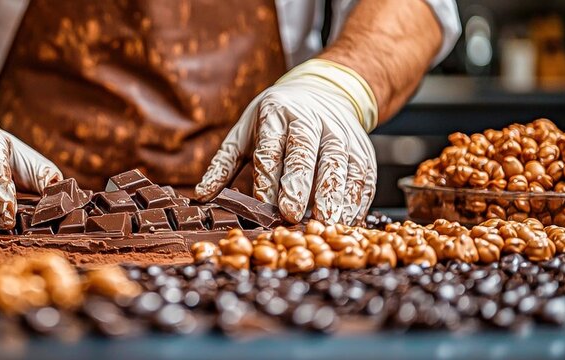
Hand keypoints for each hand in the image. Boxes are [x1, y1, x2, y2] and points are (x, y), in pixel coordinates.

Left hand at [196, 59, 377, 224]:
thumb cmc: (275, 121)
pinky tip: (345, 222)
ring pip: (339, 164)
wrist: (322, 93)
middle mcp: (311, 120)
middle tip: (293, 214)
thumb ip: (223, 165)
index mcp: (276, 114)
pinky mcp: (362, 149)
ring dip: (333, 196)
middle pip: (307, 153)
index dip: (269, 177)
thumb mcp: (243, 134)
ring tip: (323, 223)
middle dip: (301, 185)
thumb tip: (202, 195)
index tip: (266, 205)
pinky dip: (356, 201)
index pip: (272, 147)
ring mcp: (340, 134)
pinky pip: (363, 176)